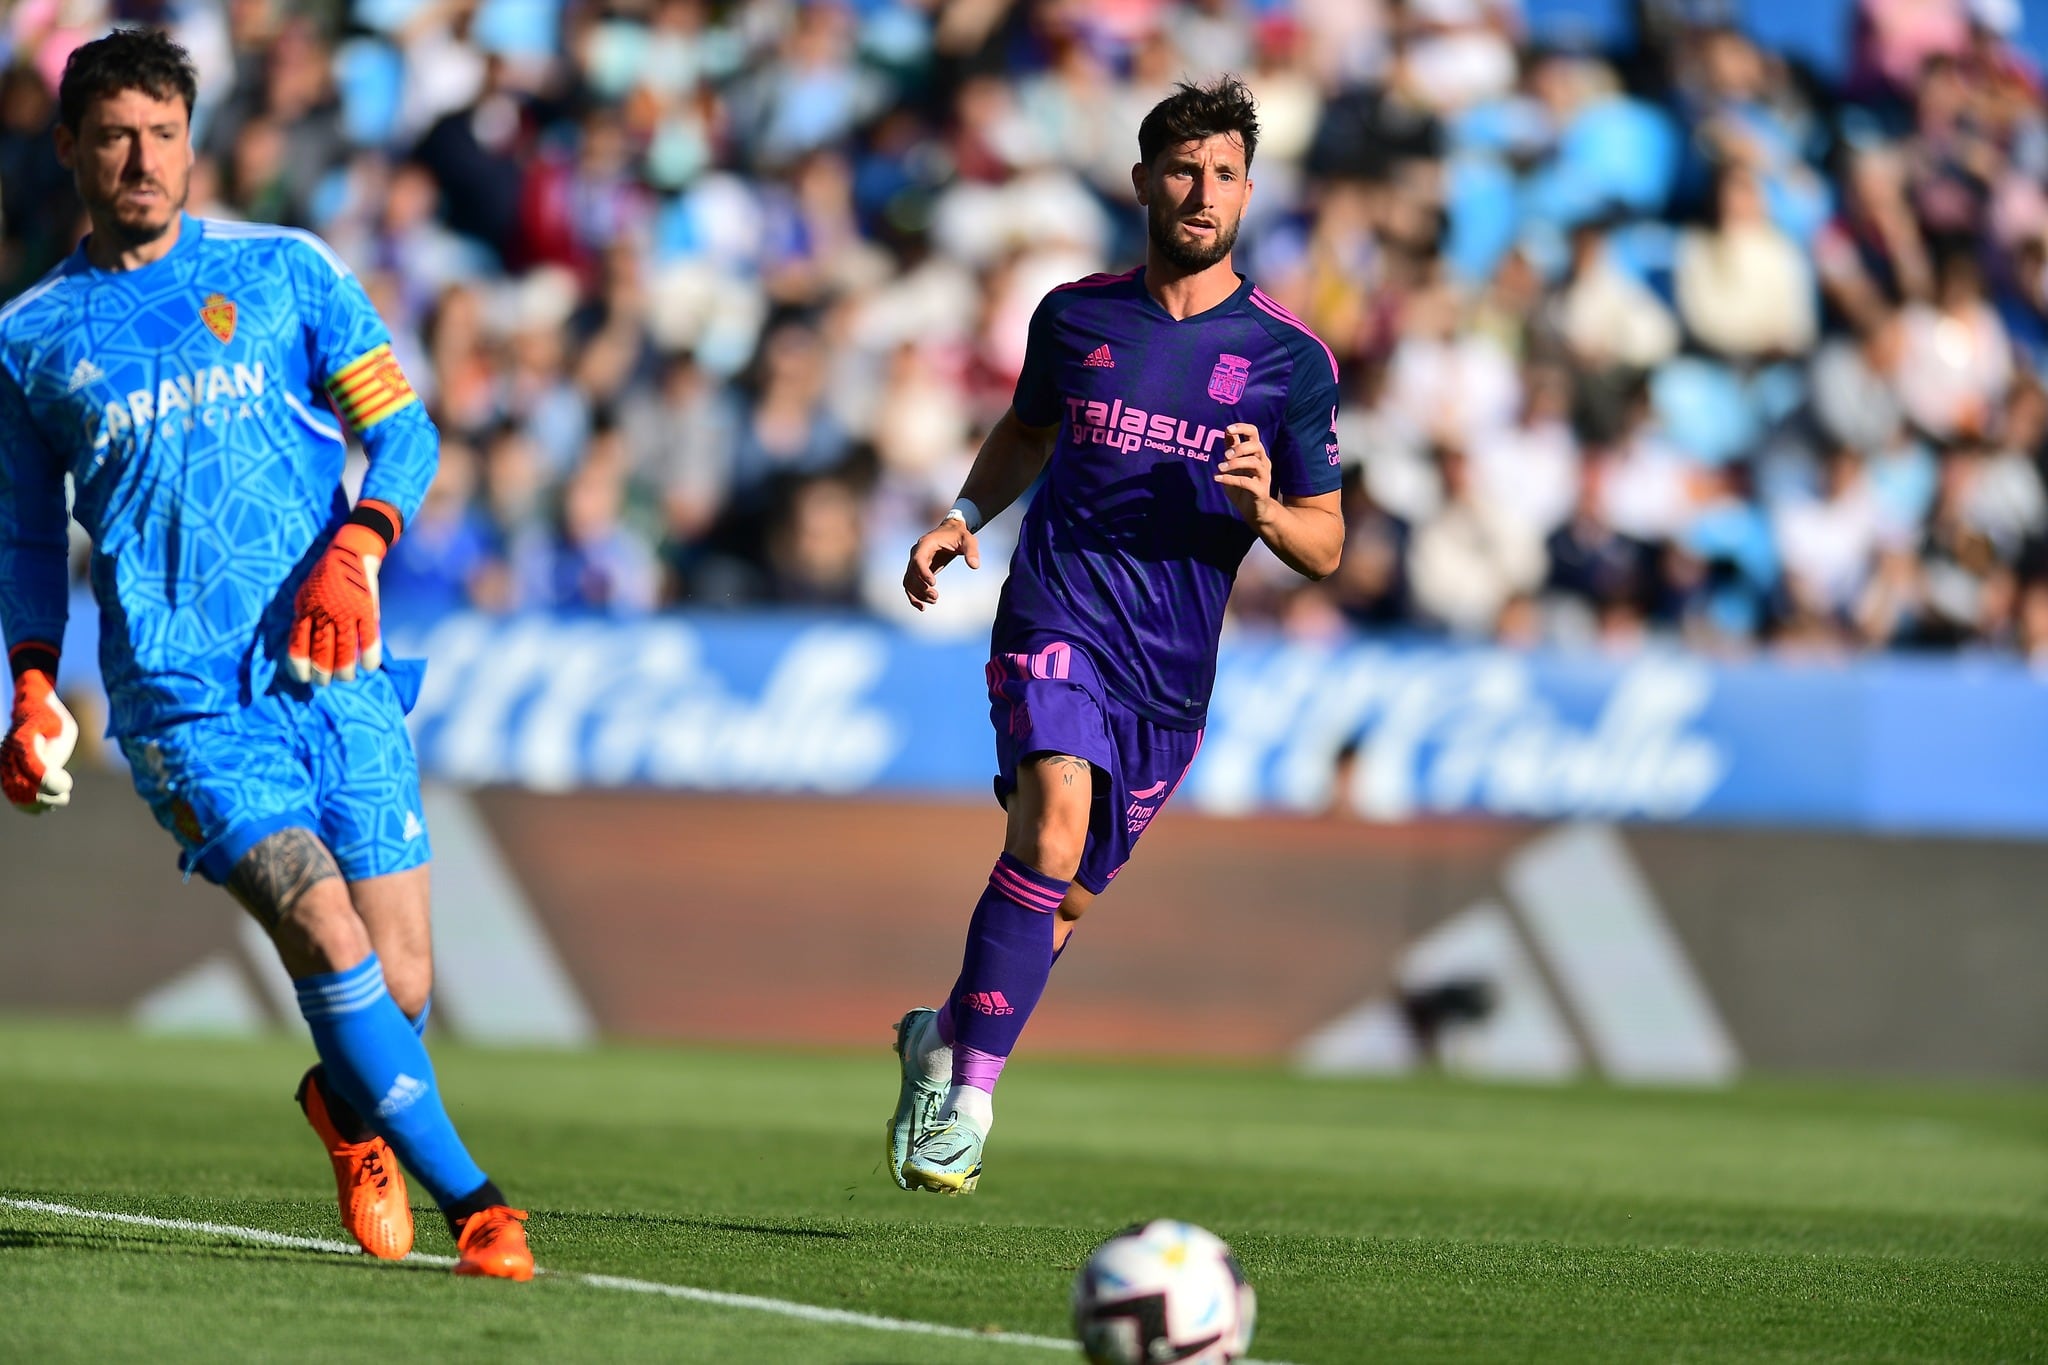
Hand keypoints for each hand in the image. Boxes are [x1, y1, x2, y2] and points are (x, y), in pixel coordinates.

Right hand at [2, 669, 78, 814]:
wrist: (33, 712)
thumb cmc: (51, 718)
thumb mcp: (61, 724)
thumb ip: (57, 740)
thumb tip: (52, 764)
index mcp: (22, 742)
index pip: (35, 771)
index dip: (51, 783)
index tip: (66, 784)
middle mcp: (10, 756)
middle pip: (24, 789)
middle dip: (48, 797)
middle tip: (65, 795)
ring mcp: (7, 767)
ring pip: (17, 797)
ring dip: (40, 805)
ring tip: (59, 799)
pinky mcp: (9, 775)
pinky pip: (14, 797)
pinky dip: (30, 808)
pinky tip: (46, 806)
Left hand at [289, 502, 396, 685]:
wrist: (352, 551)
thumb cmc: (327, 575)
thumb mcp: (306, 594)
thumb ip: (305, 617)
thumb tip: (302, 644)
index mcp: (306, 610)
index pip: (298, 644)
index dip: (299, 665)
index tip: (303, 678)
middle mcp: (324, 613)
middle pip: (321, 652)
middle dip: (321, 674)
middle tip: (323, 684)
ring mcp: (347, 612)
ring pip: (345, 650)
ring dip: (345, 671)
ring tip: (346, 679)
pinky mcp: (367, 610)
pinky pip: (369, 639)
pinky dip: (370, 656)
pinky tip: (369, 668)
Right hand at [902, 514, 980, 610]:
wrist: (951, 531)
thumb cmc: (959, 535)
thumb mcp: (968, 540)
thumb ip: (971, 551)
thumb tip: (975, 566)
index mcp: (925, 544)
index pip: (918, 560)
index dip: (923, 573)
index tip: (933, 584)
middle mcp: (916, 553)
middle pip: (912, 573)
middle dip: (921, 587)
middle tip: (936, 597)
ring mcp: (915, 562)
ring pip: (909, 581)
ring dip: (918, 594)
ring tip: (934, 600)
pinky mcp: (918, 570)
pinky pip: (910, 584)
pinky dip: (913, 596)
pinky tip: (922, 607)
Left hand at [1214, 423, 1273, 525]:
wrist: (1254, 511)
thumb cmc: (1242, 487)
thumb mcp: (1233, 467)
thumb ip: (1230, 450)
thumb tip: (1225, 432)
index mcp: (1256, 454)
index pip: (1254, 434)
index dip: (1242, 428)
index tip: (1228, 429)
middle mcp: (1262, 462)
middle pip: (1256, 445)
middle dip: (1239, 448)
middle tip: (1225, 454)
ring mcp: (1264, 476)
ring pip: (1253, 462)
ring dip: (1234, 463)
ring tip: (1219, 467)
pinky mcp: (1261, 491)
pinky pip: (1247, 482)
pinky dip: (1231, 479)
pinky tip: (1218, 479)